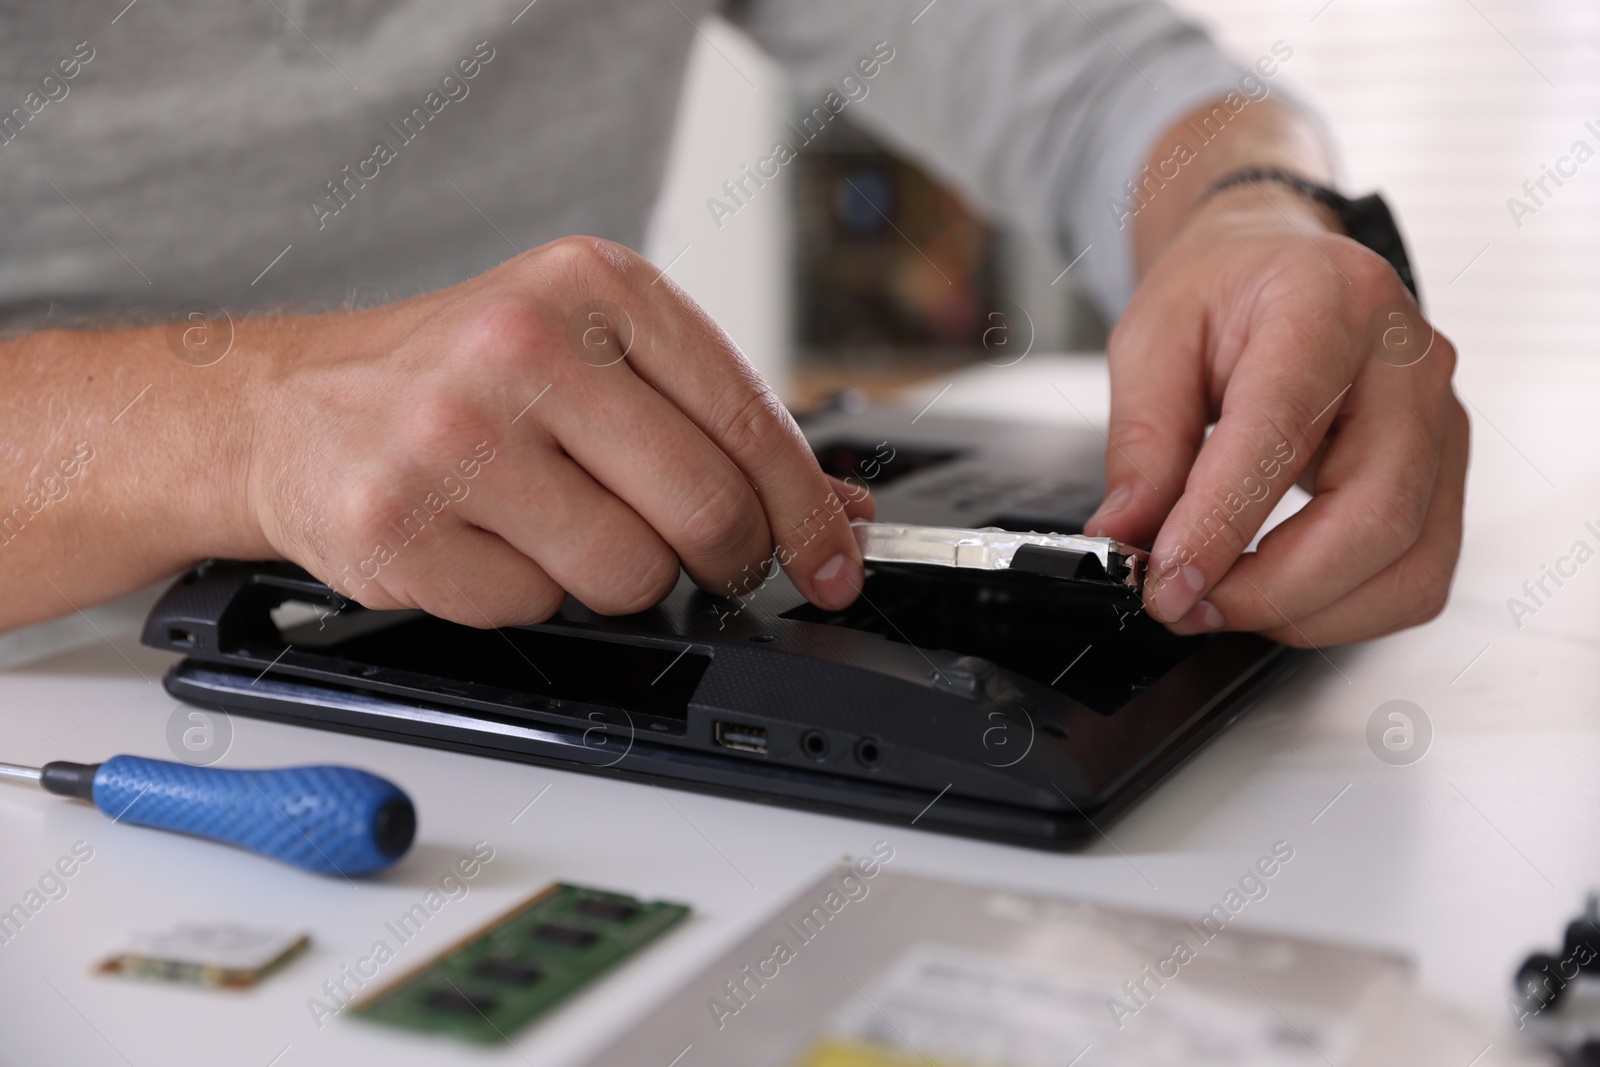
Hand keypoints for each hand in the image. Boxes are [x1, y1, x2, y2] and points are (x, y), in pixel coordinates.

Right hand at [244, 237, 873, 626]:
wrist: (291, 407)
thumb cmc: (458, 377)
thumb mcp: (593, 355)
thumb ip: (715, 423)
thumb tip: (835, 511)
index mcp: (592, 287)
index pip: (750, 422)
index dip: (808, 513)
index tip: (834, 562)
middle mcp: (523, 346)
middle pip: (704, 510)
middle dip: (725, 560)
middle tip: (708, 563)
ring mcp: (453, 437)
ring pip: (627, 576)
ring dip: (610, 576)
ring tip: (551, 522)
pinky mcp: (397, 524)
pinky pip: (532, 610)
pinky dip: (524, 595)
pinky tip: (482, 541)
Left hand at [1082, 186, 1466, 646]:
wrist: (1279, 266)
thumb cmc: (1222, 291)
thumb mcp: (1150, 340)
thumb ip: (1140, 441)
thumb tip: (1125, 535)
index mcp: (1330, 302)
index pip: (1283, 432)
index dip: (1223, 522)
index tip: (1168, 580)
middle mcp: (1409, 362)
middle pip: (1374, 515)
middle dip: (1271, 589)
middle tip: (1185, 605)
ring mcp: (1441, 422)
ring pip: (1407, 564)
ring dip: (1305, 613)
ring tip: (1219, 601)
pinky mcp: (1446, 476)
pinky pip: (1416, 578)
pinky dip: (1340, 611)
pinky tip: (1274, 592)